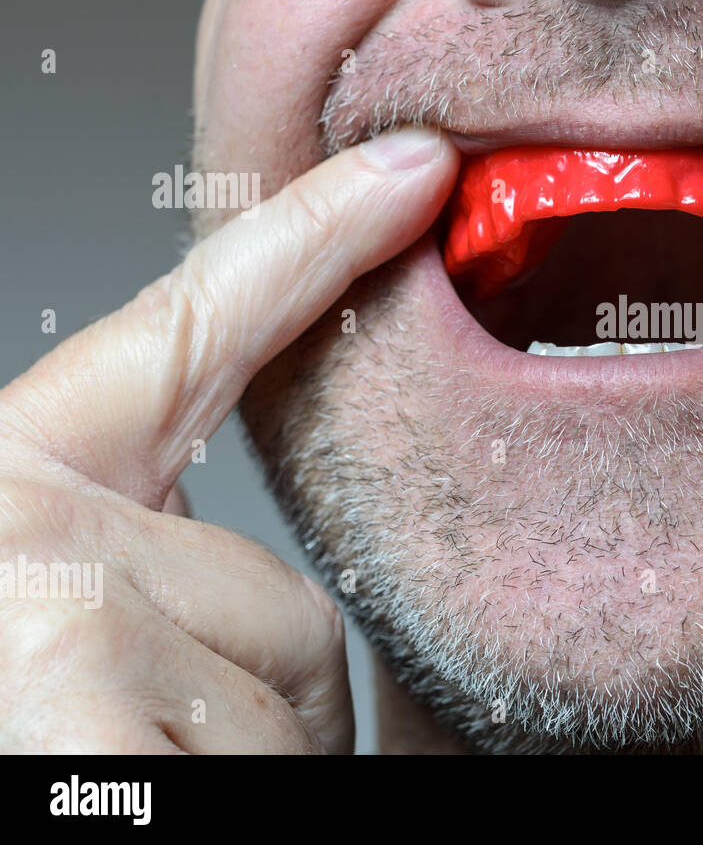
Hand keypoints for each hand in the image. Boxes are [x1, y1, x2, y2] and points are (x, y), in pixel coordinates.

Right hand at [0, 128, 457, 751]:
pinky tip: (122, 778)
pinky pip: (268, 745)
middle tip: (146, 746)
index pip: (195, 326)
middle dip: (251, 691)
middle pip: (282, 591)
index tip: (409, 178)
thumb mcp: (42, 619)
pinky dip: (239, 778)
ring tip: (122, 773)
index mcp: (2, 484)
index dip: (313, 241)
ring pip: (293, 678)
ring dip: (244, 755)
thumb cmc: (10, 697)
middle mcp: (11, 523)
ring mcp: (46, 610)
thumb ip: (141, 569)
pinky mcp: (70, 702)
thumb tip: (258, 600)